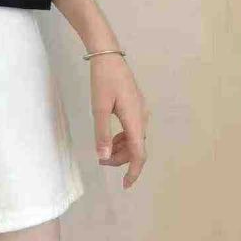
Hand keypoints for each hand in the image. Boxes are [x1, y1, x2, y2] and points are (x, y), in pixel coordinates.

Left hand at [90, 53, 149, 188]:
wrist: (108, 55)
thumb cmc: (103, 79)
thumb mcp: (98, 107)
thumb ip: (101, 133)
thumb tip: (103, 157)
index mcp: (135, 119)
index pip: (139, 153)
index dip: (134, 171)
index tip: (125, 185)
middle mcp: (143, 117)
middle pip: (137, 147)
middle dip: (121, 159)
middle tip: (101, 161)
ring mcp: (141, 111)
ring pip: (135, 139)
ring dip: (121, 149)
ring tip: (103, 152)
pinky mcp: (136, 105)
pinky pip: (133, 129)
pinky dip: (122, 138)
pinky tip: (110, 138)